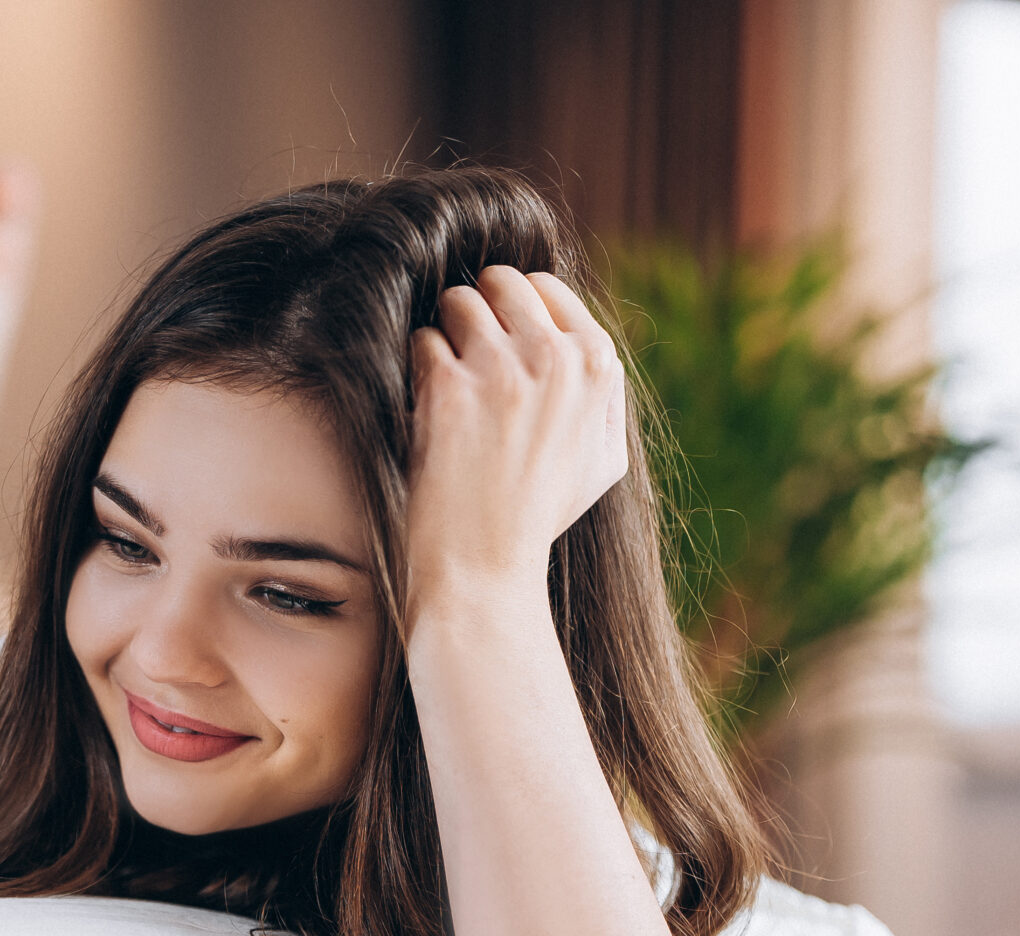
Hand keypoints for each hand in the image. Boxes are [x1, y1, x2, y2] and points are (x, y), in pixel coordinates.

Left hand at [405, 265, 629, 631]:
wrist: (486, 570)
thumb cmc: (538, 517)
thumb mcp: (602, 459)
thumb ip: (603, 393)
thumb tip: (584, 341)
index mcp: (598, 364)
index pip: (546, 286)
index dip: (513, 310)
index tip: (498, 345)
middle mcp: (557, 358)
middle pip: (499, 282)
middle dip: (476, 312)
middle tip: (465, 360)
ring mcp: (503, 370)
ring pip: (456, 302)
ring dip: (444, 337)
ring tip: (448, 388)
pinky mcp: (450, 389)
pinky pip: (422, 342)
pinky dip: (417, 372)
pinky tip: (428, 412)